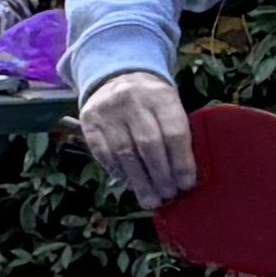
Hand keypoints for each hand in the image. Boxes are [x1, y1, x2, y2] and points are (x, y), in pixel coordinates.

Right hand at [78, 69, 196, 211]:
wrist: (117, 76)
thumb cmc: (152, 100)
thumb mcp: (169, 105)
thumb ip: (175, 133)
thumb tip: (183, 176)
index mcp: (161, 96)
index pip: (174, 133)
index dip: (181, 162)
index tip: (186, 184)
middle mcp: (132, 101)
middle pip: (148, 145)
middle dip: (160, 175)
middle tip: (168, 195)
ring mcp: (107, 111)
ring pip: (124, 153)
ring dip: (139, 181)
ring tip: (150, 200)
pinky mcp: (89, 122)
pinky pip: (103, 153)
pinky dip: (118, 172)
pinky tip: (129, 185)